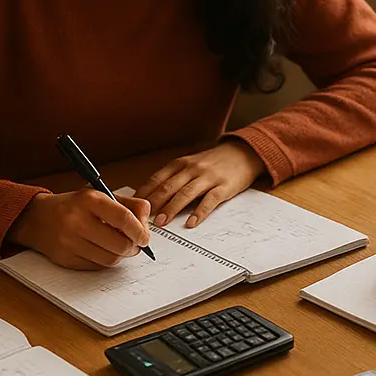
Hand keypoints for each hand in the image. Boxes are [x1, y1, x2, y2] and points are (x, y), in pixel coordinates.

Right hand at [8, 190, 150, 268]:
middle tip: (135, 245)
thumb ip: (128, 204)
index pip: (123, 218)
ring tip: (119, 247)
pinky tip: (102, 251)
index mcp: (88, 200)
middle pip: (119, 243)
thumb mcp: (99, 195)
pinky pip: (97, 267)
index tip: (144, 237)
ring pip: (110, 259)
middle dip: (133, 247)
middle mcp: (77, 220)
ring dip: (121, 256)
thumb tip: (147, 220)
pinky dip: (105, 261)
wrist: (36, 218)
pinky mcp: (66, 259)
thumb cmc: (73, 206)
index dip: (140, 231)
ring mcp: (69, 242)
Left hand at [135, 141, 264, 227]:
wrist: (242, 153)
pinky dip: (199, 212)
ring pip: (186, 193)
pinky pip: (210, 200)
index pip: (157, 179)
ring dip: (172, 208)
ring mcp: (208, 177)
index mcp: (180, 164)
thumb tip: (150, 197)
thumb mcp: (189, 165)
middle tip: (143, 219)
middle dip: (154, 203)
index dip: (144, 193)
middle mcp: (192, 169)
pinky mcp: (224, 187)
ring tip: (162, 222)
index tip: (133, 207)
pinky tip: (191, 222)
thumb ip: (172, 178)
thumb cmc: (212, 163)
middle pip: (168, 186)